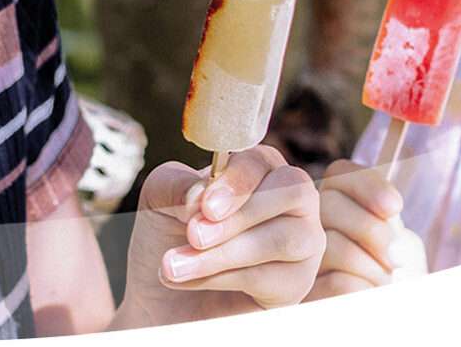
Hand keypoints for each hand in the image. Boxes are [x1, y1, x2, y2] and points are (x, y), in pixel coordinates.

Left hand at [114, 145, 323, 327]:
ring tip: (174, 266)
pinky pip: (273, 278)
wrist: (162, 300)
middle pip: (292, 192)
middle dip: (240, 216)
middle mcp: (292, 202)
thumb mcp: (158, 202)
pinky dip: (224, 279)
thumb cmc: (169, 240)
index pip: (264, 161)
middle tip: (194, 237)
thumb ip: (176, 185)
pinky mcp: (296, 285)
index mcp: (260, 171)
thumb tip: (200, 194)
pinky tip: (189, 281)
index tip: (205, 207)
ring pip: (286, 239)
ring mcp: (302, 243)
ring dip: (225, 253)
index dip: (237, 181)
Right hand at [306, 159, 426, 300]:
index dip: (368, 186)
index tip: (395, 208)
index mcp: (334, 205)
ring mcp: (302, 260)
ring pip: (335, 246)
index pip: (341, 174)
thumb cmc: (398, 277)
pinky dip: (365, 290)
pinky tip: (368, 296)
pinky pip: (339, 283)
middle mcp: (311, 226)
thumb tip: (390, 208)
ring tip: (383, 283)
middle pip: (331, 205)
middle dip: (373, 230)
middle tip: (395, 259)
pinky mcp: (304, 296)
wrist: (398, 311)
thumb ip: (388, 220)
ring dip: (374, 268)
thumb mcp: (401, 243)